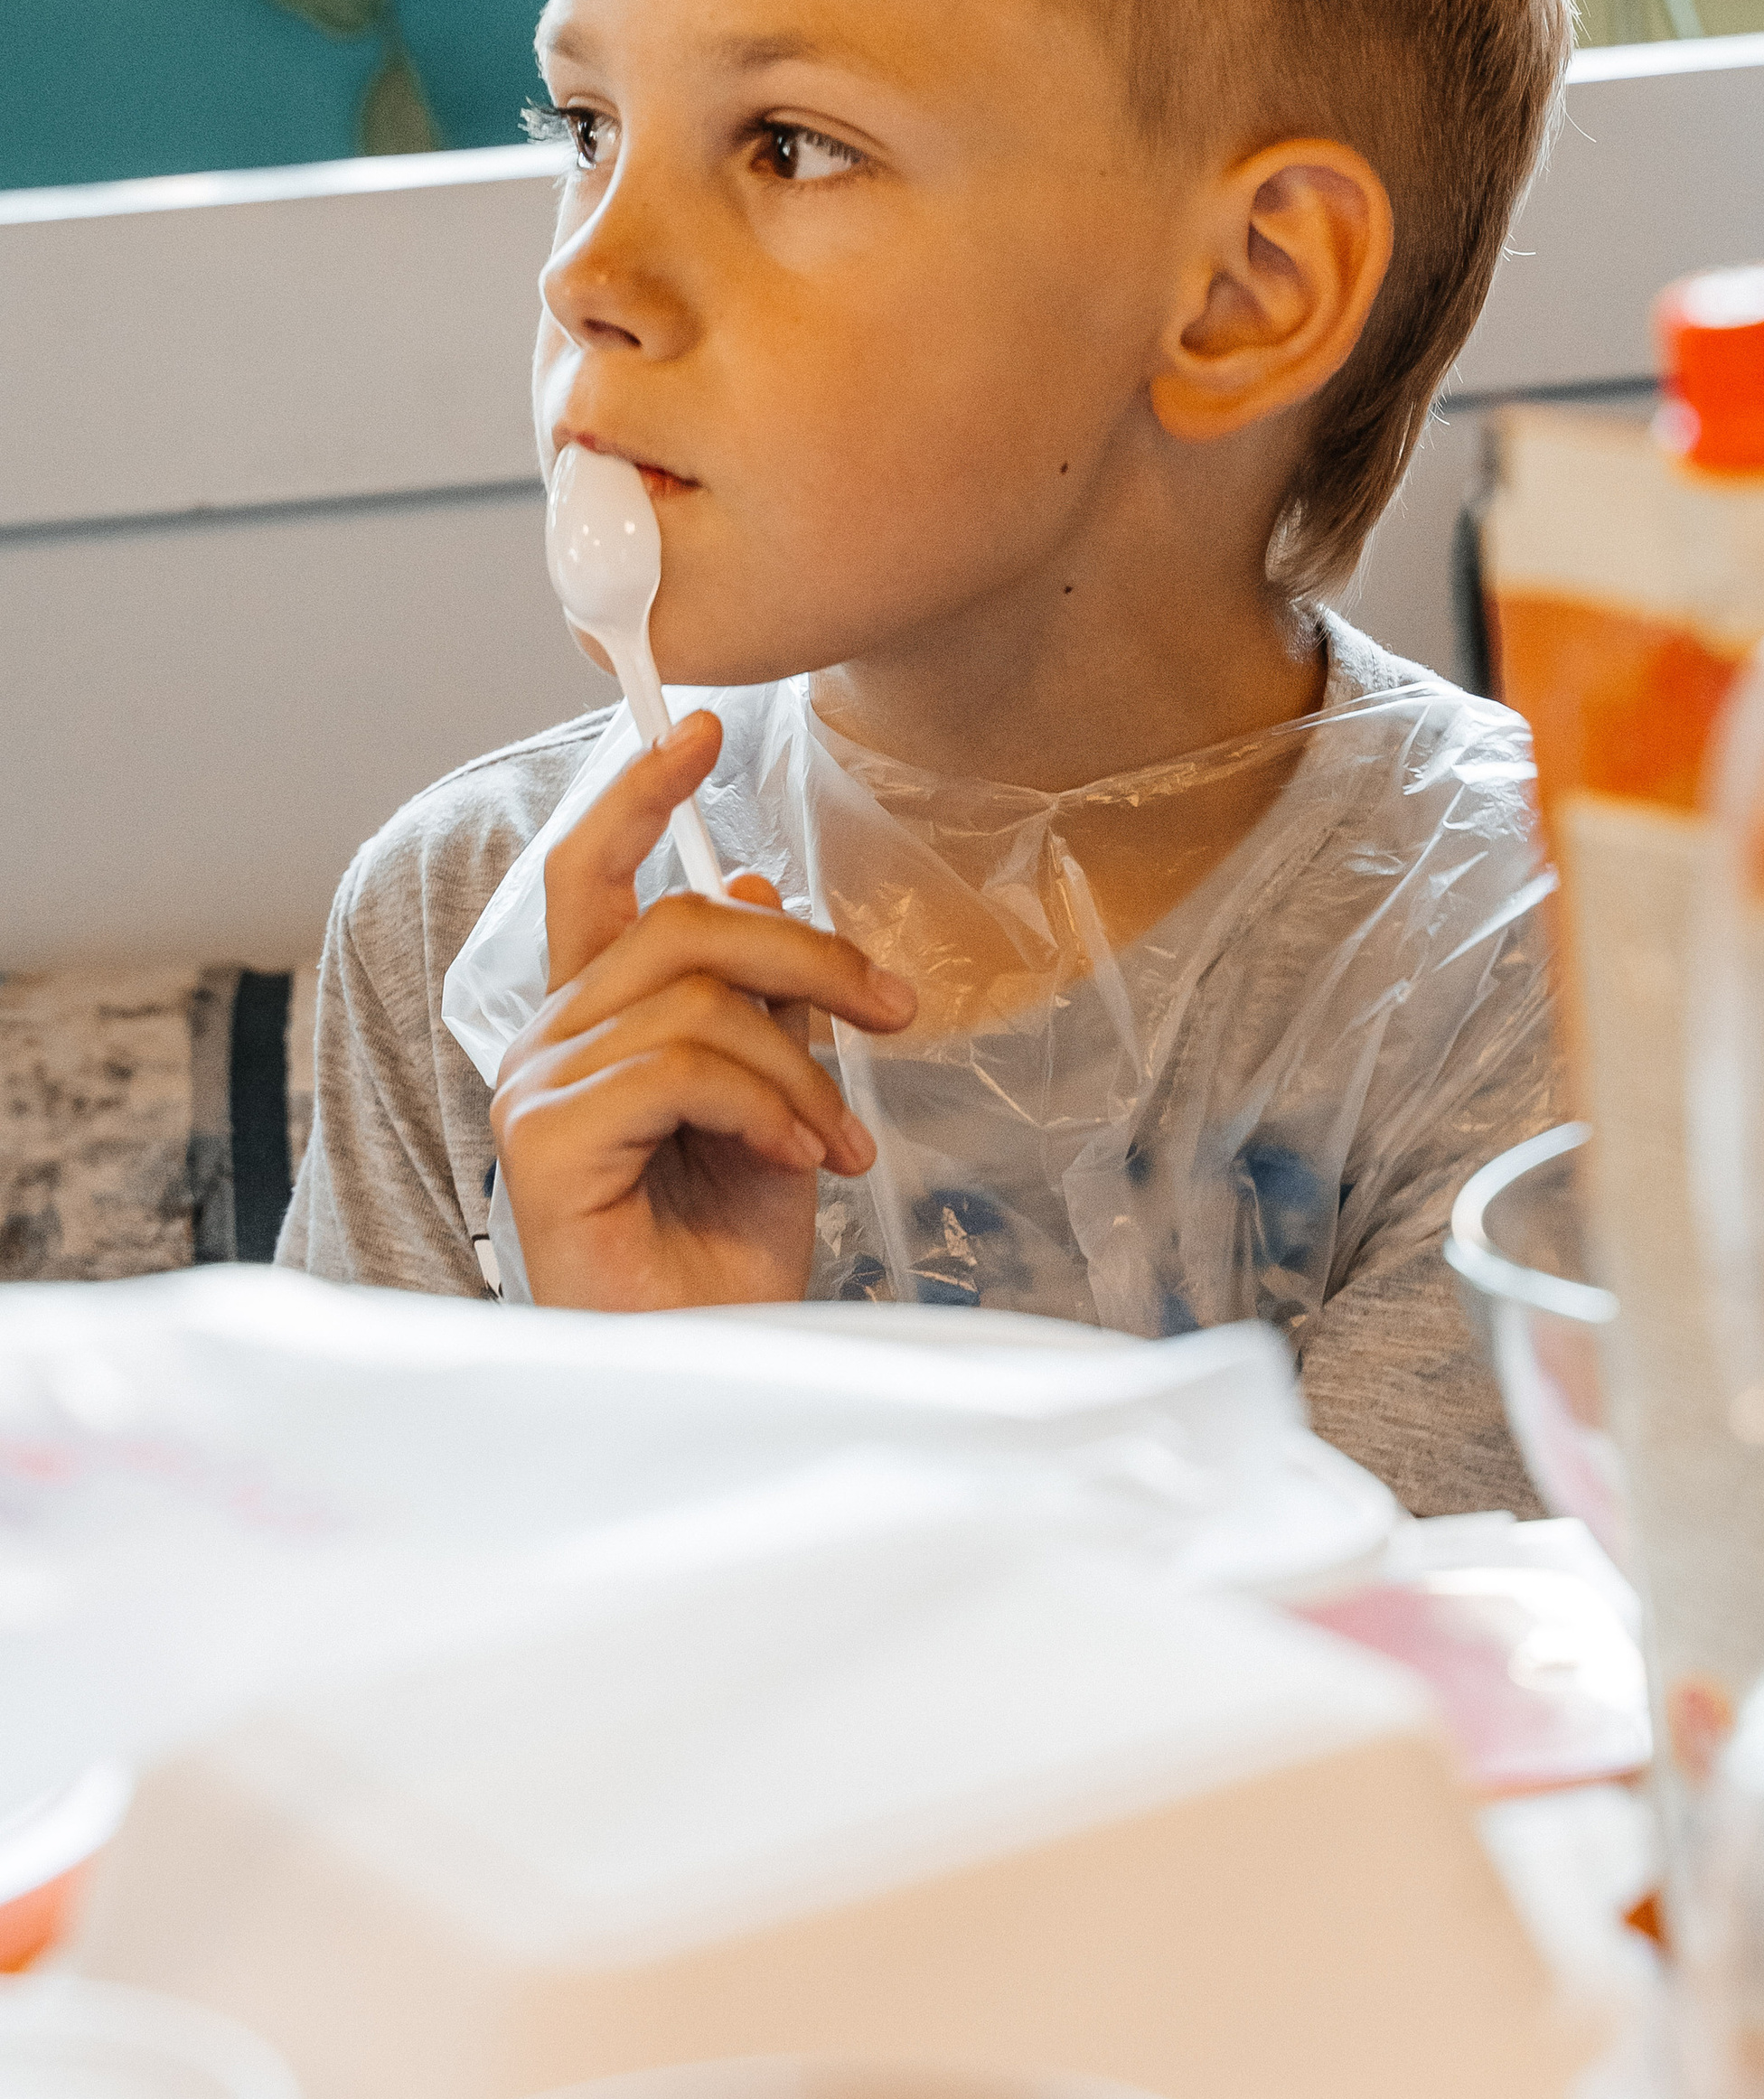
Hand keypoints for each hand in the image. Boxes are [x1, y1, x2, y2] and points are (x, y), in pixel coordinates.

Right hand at [490, 710, 915, 1310]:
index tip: (704, 727)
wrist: (709, 1370)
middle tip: (893, 1009)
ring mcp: (535, 1089)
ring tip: (836, 1142)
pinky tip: (802, 1161)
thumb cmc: (726, 1259)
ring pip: (696, 1001)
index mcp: (592, 1025)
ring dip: (799, 1068)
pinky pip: (680, 1068)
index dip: (640, 792)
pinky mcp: (543, 1141)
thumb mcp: (776, 1103)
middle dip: (805, 952)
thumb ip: (763, 1004)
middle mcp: (547, 1043)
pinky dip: (767, 1105)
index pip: (593, 875)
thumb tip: (754, 887)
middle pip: (679, 922)